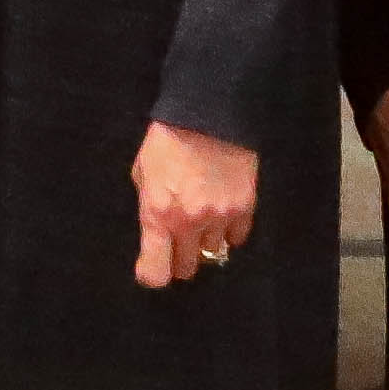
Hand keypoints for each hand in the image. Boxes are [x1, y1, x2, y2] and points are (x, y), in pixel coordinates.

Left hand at [133, 124, 257, 289]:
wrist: (208, 114)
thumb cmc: (166, 141)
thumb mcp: (142, 173)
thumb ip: (148, 207)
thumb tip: (155, 231)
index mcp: (157, 215)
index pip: (155, 271)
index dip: (152, 275)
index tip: (152, 266)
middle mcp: (189, 224)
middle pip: (186, 268)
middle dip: (178, 259)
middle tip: (177, 242)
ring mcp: (220, 218)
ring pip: (213, 253)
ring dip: (204, 243)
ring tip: (201, 222)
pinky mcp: (245, 209)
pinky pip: (237, 238)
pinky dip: (228, 232)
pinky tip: (222, 216)